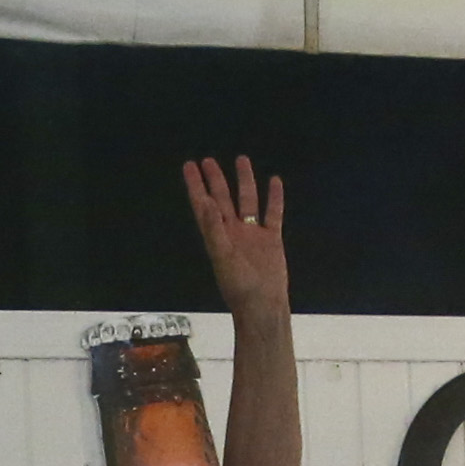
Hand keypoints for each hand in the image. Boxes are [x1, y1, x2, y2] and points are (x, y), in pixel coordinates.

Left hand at [179, 156, 291, 320]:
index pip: (203, 205)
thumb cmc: (239, 286)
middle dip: (215, 180)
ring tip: (242, 160)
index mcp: (217, 236)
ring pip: (248, 201)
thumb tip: (206, 203)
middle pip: (222, 199)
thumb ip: (214, 229)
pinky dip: (274, 198)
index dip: (196, 186)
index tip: (190, 166)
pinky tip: (274, 181)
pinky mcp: (271, 239)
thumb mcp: (222, 257)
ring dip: (244, 181)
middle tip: (207, 160)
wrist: (264, 306)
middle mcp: (232, 232)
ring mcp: (252, 234)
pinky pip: (273, 213)